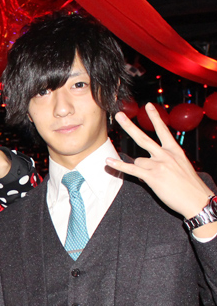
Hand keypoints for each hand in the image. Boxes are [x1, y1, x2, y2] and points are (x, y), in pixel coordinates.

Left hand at [107, 104, 214, 235]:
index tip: (148, 106)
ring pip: (138, 161)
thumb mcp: (181, 165)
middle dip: (129, 126)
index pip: (163, 130)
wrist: (196, 199)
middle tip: (119, 115)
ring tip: (155, 179)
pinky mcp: (152, 176)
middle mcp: (165, 155)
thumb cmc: (188, 185)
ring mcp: (158, 165)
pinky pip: (131, 169)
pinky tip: (108, 162)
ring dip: (141, 170)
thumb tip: (144, 162)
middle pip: (143, 138)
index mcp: (174, 150)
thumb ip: (165, 159)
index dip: (155, 117)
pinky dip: (119, 166)